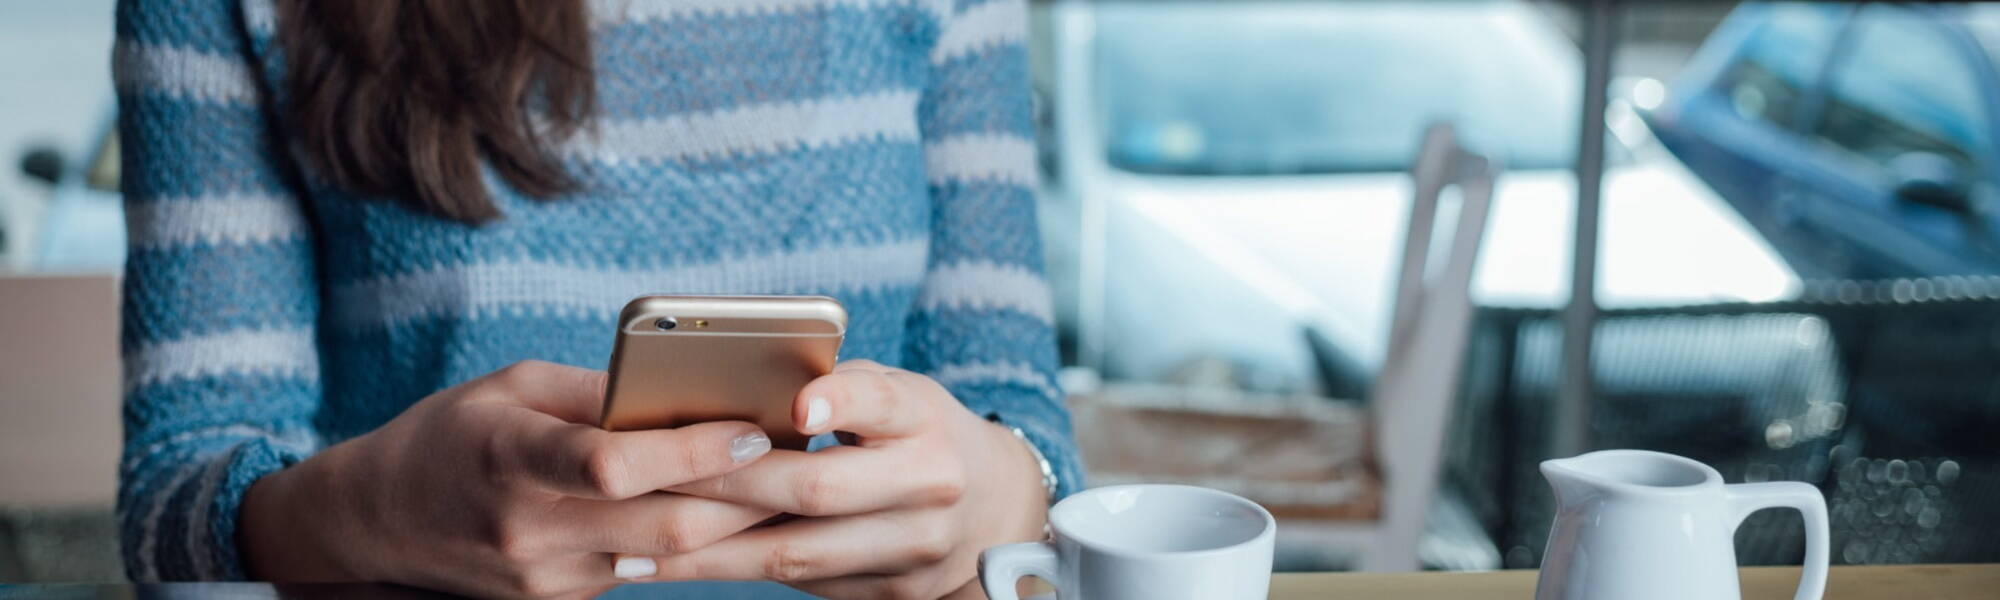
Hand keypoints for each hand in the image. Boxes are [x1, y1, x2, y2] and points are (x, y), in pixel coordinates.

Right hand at [239, 360, 780, 597]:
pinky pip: (641, 571)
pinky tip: (720, 511)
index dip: (692, 452)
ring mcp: (544, 578)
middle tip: (798, 461)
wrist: (376, 525)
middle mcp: (529, 528)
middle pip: (661, 526)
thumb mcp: (511, 387)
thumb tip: (686, 386)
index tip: (751, 430)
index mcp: (511, 458)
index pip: (614, 465)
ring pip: (663, 558)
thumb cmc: (452, 435)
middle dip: (741, 497)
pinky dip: (685, 542)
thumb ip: (596, 392)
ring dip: (727, 524)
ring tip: (778, 483)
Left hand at [650, 360, 1052, 598]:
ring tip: (633, 549)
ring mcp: (914, 546)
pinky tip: (675, 566)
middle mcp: (929, 483)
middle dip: (726, 487)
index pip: (882, 402)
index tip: (797, 405)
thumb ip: (835, 390)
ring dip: (708, 553)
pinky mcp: (892, 591)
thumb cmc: (916, 432)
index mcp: (925, 417)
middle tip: (648, 481)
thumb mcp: (896, 395)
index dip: (840, 401)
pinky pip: (800, 583)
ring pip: (798, 553)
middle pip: (818, 489)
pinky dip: (732, 573)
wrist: (992, 508)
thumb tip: (731, 393)